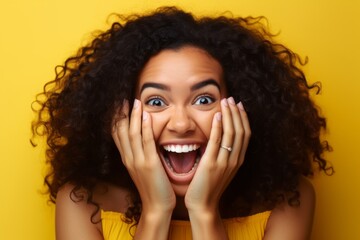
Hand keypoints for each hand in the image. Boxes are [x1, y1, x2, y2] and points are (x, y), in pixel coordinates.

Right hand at [112, 99, 175, 213]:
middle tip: (122, 98)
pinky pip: (146, 142)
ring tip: (135, 102)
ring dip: (133, 117)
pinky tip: (145, 116)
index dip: (117, 119)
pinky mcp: (150, 164)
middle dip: (121, 114)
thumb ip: (141, 155)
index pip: (118, 135)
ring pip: (132, 134)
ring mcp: (138, 161)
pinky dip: (144, 128)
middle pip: (121, 132)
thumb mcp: (143, 169)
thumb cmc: (153, 188)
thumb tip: (144, 142)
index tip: (118, 105)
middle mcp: (129, 158)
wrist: (157, 206)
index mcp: (128, 159)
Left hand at [185, 97, 250, 214]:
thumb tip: (221, 138)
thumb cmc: (209, 187)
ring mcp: (225, 162)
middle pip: (241, 131)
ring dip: (229, 115)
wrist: (203, 205)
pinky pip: (217, 141)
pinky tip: (217, 116)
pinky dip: (219, 127)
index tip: (239, 105)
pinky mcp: (211, 164)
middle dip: (237, 113)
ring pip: (232, 133)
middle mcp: (235, 160)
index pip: (245, 134)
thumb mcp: (222, 169)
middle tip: (231, 99)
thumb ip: (224, 154)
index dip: (243, 118)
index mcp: (238, 160)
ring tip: (225, 102)